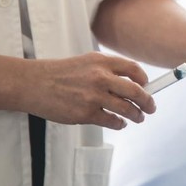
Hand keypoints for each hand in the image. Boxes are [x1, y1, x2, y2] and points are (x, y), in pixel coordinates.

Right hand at [22, 52, 155, 129]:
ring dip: (137, 115)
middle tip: (151, 107)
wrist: (34, 84)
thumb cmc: (60, 73)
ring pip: (127, 108)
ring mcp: (94, 96)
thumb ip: (108, 69)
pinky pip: (111, 121)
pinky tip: (120, 123)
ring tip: (138, 117)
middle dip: (148, 101)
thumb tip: (131, 82)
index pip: (133, 69)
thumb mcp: (87, 61)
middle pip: (136, 91)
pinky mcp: (85, 113)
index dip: (144, 80)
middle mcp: (101, 77)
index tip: (147, 86)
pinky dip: (119, 123)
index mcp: (102, 62)